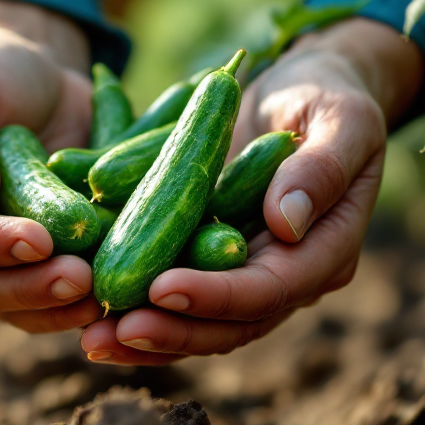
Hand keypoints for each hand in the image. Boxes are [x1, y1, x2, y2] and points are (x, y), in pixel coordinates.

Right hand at [0, 0, 105, 332]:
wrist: (42, 79)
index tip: (37, 239)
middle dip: (36, 288)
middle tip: (80, 278)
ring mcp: (16, 263)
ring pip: (32, 308)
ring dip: (67, 308)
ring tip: (108, 295)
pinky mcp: (59, 263)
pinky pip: (72, 298)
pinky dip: (96, 301)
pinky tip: (132, 293)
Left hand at [80, 17, 424, 363]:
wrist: (301, 86)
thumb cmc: (329, 95)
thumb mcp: (343, 119)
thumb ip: (320, 169)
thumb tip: (285, 223)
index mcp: (325, 252)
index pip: (269, 291)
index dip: (215, 296)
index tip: (161, 288)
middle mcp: (284, 275)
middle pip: (227, 324)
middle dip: (168, 330)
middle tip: (108, 331)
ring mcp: (243, 270)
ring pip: (194, 321)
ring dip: (141, 334)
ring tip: (88, 338)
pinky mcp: (207, 256)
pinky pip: (170, 291)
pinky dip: (131, 302)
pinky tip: (82, 309)